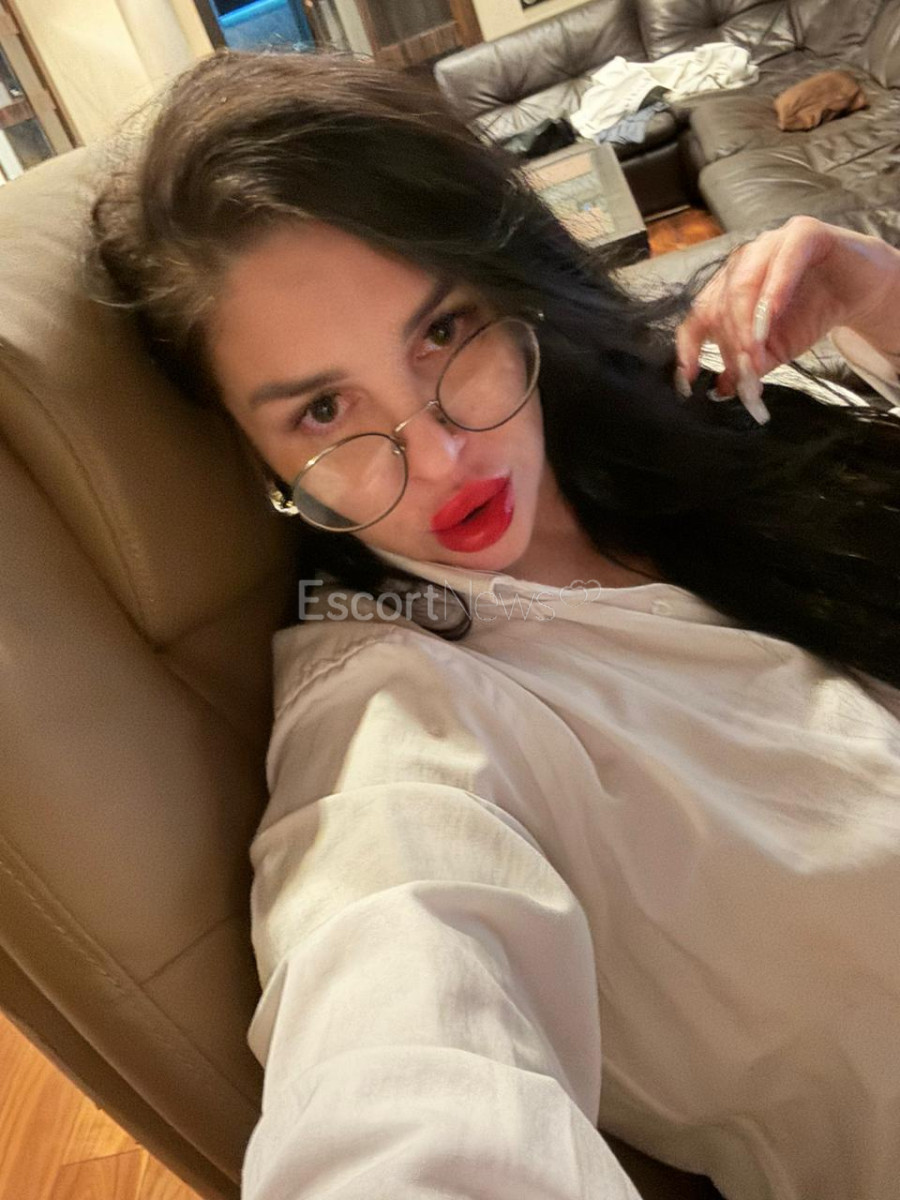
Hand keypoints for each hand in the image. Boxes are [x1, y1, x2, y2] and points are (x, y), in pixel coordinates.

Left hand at [674, 215, 899, 420]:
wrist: (859, 291)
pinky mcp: (803, 234)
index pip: (699, 316)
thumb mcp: (775, 350)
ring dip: (747, 323)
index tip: (689, 378)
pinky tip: (771, 315)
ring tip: (757, 353)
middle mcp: (742, 263)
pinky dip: (774, 289)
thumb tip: (722, 389)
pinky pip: (783, 260)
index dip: (689, 347)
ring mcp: (769, 244)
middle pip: (720, 304)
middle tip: (745, 373)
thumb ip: (749, 366)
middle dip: (730, 344)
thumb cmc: (812, 314)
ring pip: (743, 283)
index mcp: (728, 288)